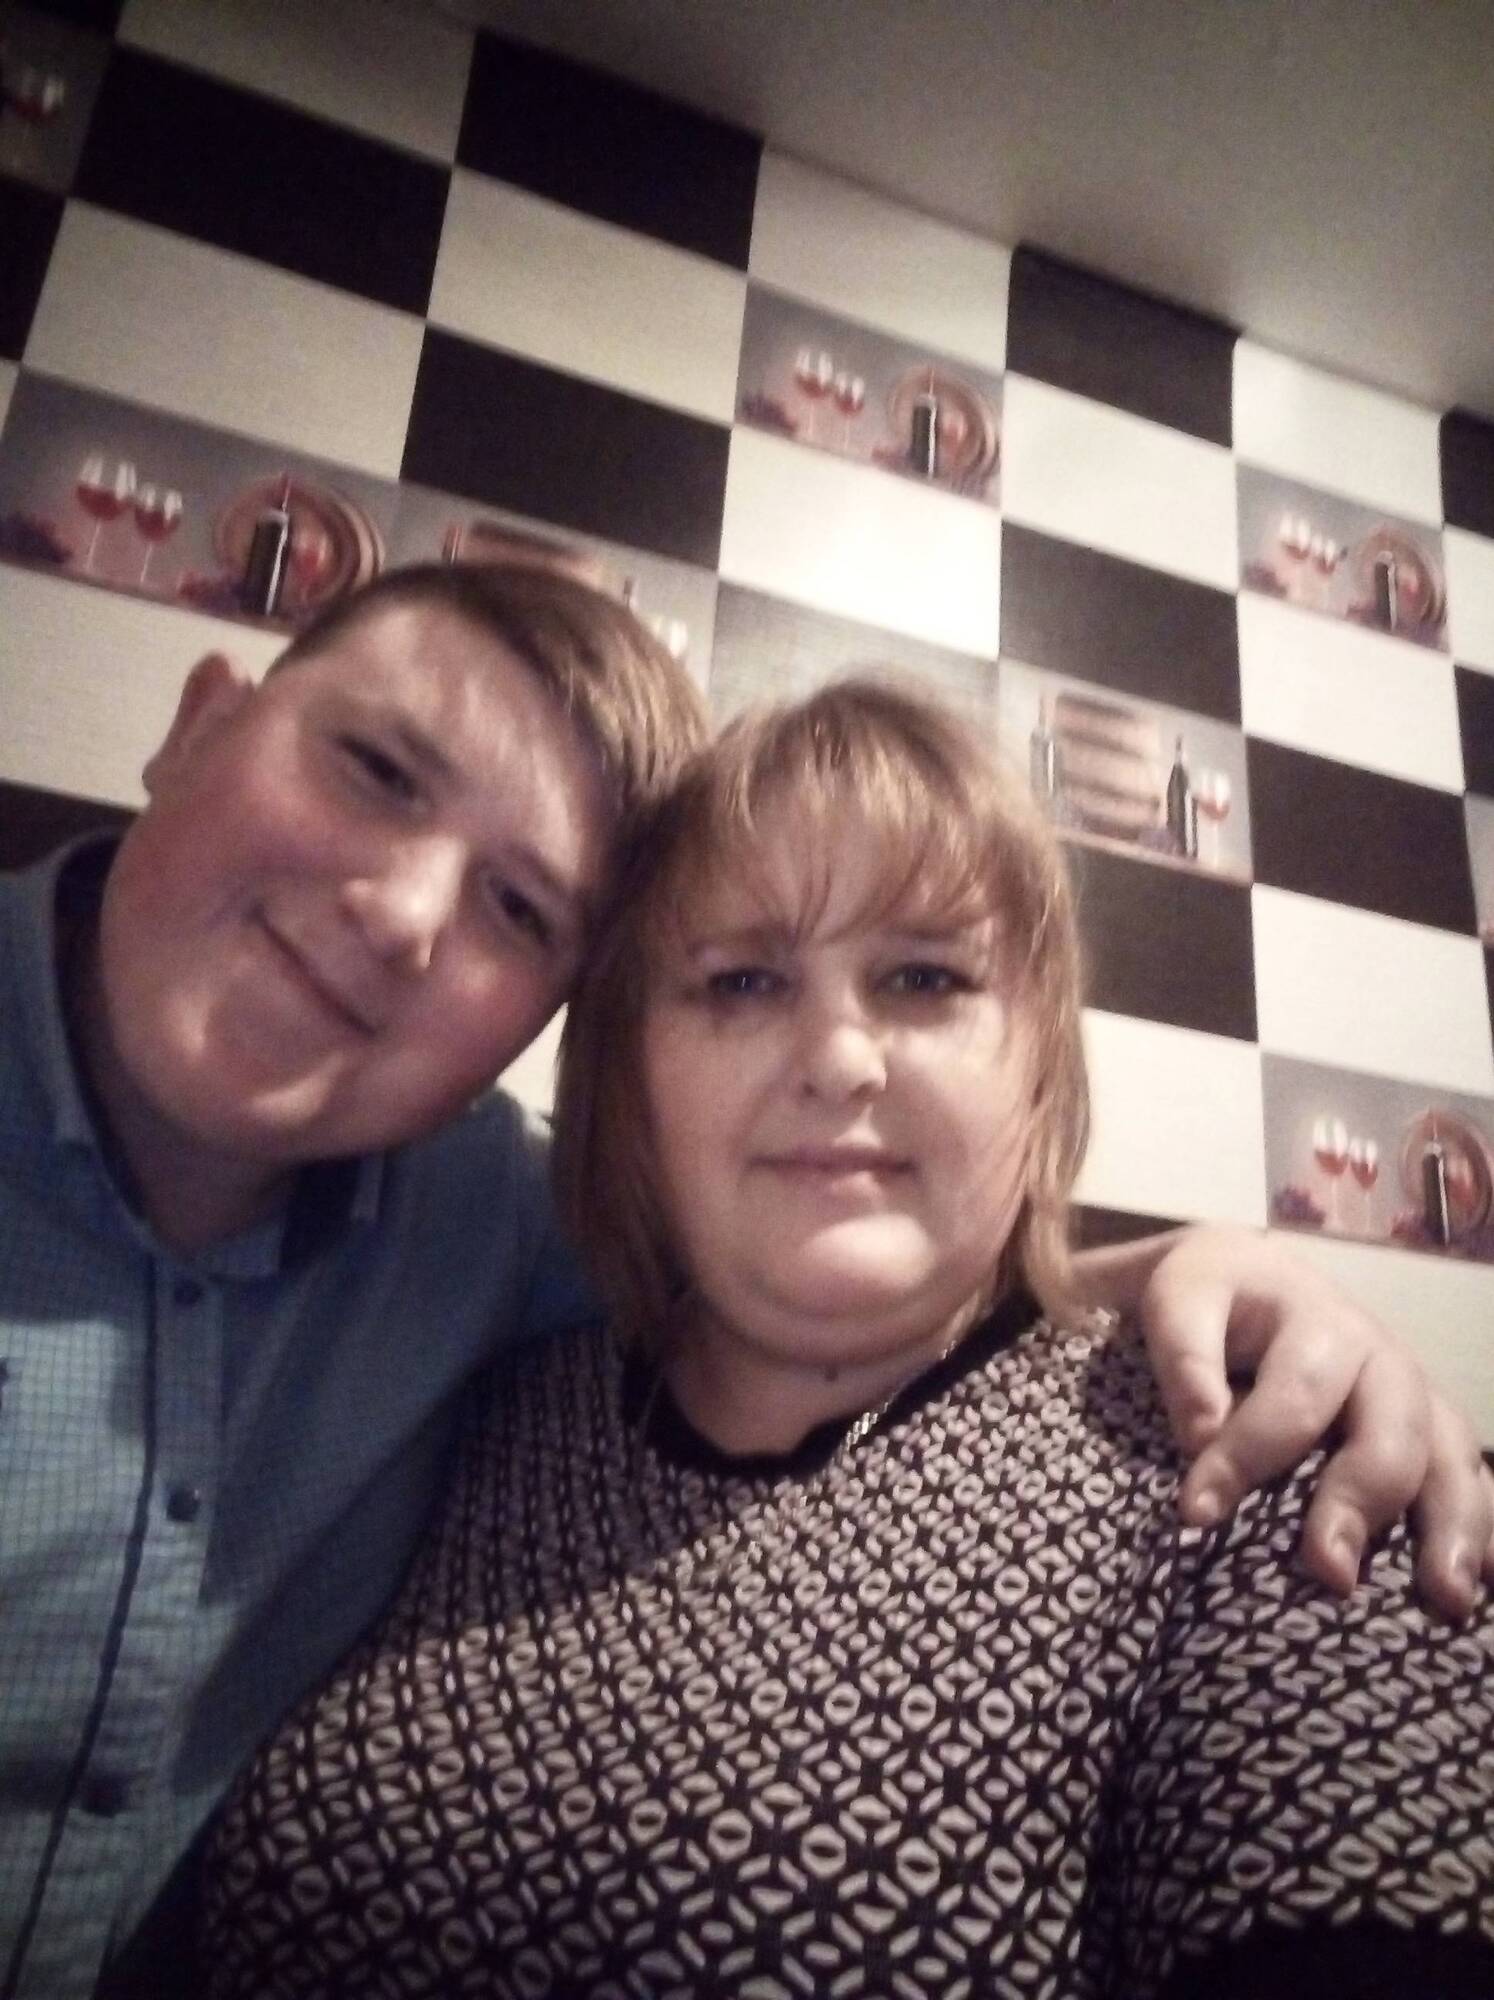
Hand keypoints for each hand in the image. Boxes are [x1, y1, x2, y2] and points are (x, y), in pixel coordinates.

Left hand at [1135, 1225, 1492, 1619]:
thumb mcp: (1179, 1301)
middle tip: (1328, 1572)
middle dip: (1361, 1500)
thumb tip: (1202, 1432)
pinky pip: (1468, 1471)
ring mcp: (1408, 1387)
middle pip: (1389, 1426)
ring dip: (1451, 1525)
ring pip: (1448, 1451)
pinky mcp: (1427, 1423)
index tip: (1197, 1513)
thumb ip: (1184, 1359)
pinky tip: (1480, 1583)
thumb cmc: (1210, 1299)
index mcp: (1313, 1315)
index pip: (1291, 1390)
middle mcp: (1372, 1349)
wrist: (1248, 1280)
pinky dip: (1480, 1526)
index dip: (1246, 1453)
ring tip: (1445, 1596)